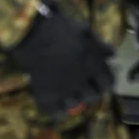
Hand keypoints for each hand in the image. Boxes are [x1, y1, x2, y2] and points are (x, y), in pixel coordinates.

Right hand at [8, 0, 114, 120]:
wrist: (27, 30)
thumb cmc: (56, 27)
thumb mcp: (82, 30)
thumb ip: (99, 45)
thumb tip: (111, 56)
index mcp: (93, 64)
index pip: (109, 83)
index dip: (103, 82)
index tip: (97, 80)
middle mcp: (81, 79)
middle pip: (93, 95)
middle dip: (88, 90)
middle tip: (78, 83)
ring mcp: (63, 88)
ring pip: (74, 104)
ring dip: (72, 99)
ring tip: (64, 89)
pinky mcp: (44, 93)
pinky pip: (54, 111)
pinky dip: (55, 110)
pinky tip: (54, 103)